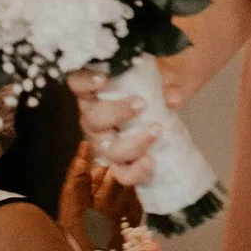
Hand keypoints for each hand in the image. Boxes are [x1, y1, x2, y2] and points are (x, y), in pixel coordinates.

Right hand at [70, 67, 166, 186]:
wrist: (169, 106)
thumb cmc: (157, 84)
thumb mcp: (165, 77)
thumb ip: (168, 84)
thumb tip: (172, 98)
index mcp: (96, 91)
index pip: (78, 83)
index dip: (85, 82)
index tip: (103, 79)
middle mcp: (94, 117)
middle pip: (92, 119)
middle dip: (115, 113)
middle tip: (141, 104)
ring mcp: (106, 142)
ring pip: (106, 149)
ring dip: (131, 144)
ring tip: (156, 130)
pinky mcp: (121, 162)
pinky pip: (122, 173)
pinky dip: (134, 171)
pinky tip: (149, 162)